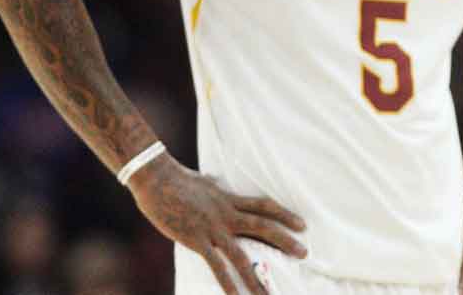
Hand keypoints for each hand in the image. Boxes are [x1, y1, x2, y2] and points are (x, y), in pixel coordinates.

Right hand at [129, 155, 306, 293]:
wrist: (157, 179)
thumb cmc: (177, 180)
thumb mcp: (204, 182)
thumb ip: (213, 187)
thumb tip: (212, 181)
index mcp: (230, 199)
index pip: (265, 206)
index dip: (285, 215)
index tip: (302, 225)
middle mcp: (227, 214)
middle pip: (264, 227)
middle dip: (285, 241)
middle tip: (305, 253)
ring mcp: (213, 229)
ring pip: (242, 255)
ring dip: (257, 275)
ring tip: (269, 292)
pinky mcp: (197, 241)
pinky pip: (216, 266)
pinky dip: (227, 284)